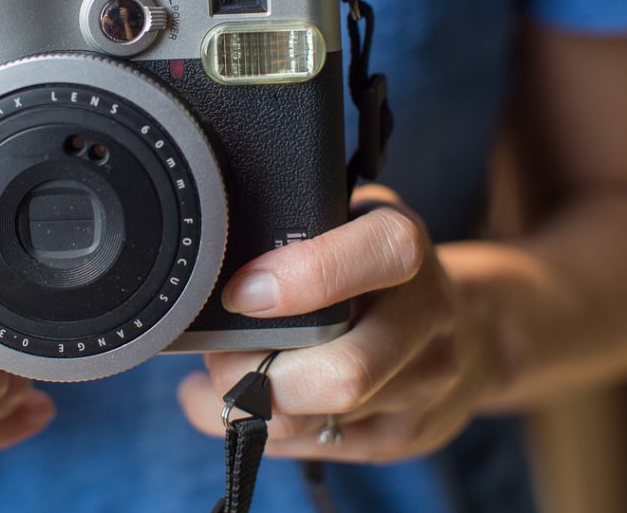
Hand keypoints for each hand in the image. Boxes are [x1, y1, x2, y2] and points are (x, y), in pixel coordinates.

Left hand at [177, 185, 496, 462]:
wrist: (468, 332)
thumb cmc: (372, 271)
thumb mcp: (342, 227)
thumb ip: (289, 238)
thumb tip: (207, 286)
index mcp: (404, 246)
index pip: (377, 256)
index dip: (301, 278)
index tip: (241, 293)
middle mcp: (428, 316)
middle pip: (344, 374)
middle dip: (255, 374)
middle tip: (217, 356)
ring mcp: (424, 383)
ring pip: (318, 419)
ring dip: (250, 406)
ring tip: (222, 379)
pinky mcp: (404, 434)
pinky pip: (315, 447)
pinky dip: (261, 431)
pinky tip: (245, 407)